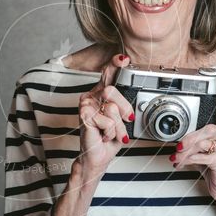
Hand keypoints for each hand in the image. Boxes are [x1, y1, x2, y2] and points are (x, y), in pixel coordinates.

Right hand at [76, 53, 134, 180]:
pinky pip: (107, 121)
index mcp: (101, 93)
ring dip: (118, 126)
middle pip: (113, 90)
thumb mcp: (122, 120)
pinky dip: (110, 132)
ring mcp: (86, 104)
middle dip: (124, 109)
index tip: (123, 59)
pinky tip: (103, 135)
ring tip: (112, 133)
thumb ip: (124, 107)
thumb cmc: (109, 138)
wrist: (98, 157)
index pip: (107, 73)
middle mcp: (92, 96)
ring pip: (112, 108)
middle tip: (126, 120)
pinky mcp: (84, 115)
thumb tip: (131, 103)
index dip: (115, 63)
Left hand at [169, 73, 215, 205]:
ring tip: (176, 157)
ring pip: (202, 142)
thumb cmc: (213, 167)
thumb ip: (194, 140)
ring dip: (185, 151)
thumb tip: (177, 138)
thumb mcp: (202, 150)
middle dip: (189, 138)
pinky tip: (180, 163)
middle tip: (177, 146)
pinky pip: (202, 156)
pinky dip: (187, 159)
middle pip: (207, 128)